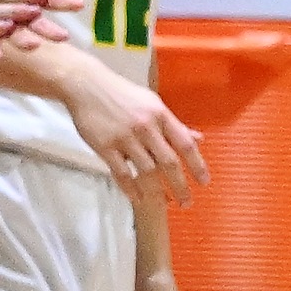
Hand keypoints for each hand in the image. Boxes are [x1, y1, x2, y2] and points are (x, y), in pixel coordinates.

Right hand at [61, 62, 209, 201]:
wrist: (86, 86)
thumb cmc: (122, 94)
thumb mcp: (152, 103)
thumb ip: (174, 124)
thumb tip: (198, 139)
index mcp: (160, 115)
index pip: (184, 144)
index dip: (197, 165)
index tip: (204, 182)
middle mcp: (146, 127)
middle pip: (168, 162)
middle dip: (180, 186)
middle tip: (187, 202)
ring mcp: (125, 138)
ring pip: (146, 171)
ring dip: (157, 192)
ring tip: (164, 204)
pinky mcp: (105, 146)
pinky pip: (121, 173)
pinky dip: (131, 189)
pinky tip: (137, 199)